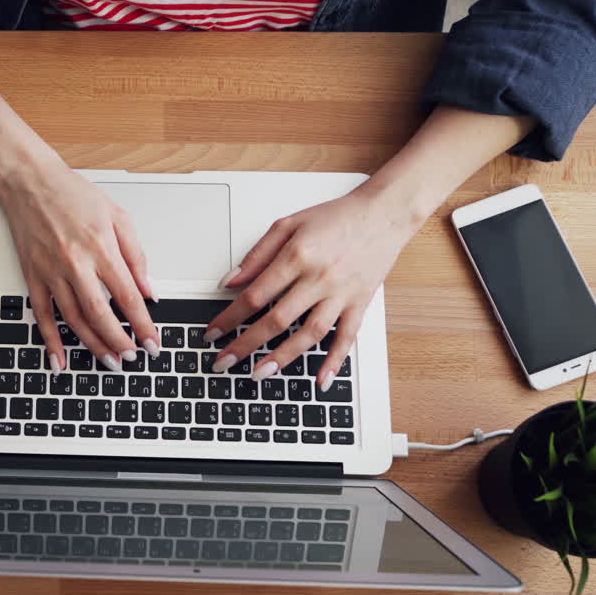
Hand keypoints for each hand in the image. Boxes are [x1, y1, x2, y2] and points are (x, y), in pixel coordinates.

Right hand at [0, 159, 159, 373]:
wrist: (30, 181)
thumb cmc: (73, 194)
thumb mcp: (117, 216)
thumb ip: (136, 255)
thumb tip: (149, 290)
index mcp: (101, 248)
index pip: (127, 296)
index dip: (143, 325)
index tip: (153, 342)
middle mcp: (75, 263)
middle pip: (100, 314)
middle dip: (120, 342)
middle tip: (133, 359)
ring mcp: (51, 272)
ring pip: (73, 319)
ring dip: (92, 345)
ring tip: (109, 362)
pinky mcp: (32, 276)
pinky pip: (42, 314)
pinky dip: (51, 340)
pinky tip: (61, 358)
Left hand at [203, 188, 420, 390]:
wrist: (382, 214)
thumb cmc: (334, 218)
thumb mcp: (288, 224)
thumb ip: (257, 255)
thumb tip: (231, 281)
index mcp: (297, 256)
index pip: (255, 295)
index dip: (230, 317)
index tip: (212, 333)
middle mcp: (319, 278)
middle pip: (277, 320)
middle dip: (246, 345)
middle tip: (223, 362)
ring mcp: (341, 293)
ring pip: (309, 333)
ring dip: (283, 357)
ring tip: (259, 374)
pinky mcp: (360, 303)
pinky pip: (347, 337)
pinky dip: (334, 361)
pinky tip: (320, 380)